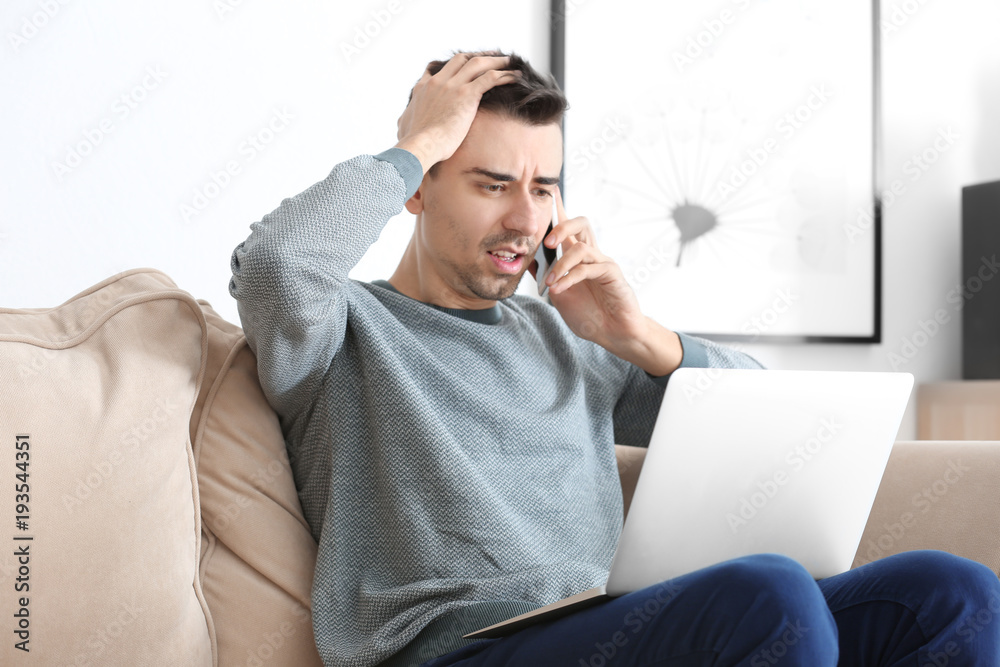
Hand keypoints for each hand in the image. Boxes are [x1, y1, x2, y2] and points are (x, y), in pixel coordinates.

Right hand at [394, 53, 521, 174]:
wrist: (420, 145)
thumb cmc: (412, 142)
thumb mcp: (404, 126)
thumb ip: (405, 120)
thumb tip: (402, 122)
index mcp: (423, 89)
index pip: (435, 70)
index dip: (451, 66)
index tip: (461, 66)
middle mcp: (438, 82)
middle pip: (460, 60)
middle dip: (476, 56)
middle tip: (489, 58)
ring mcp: (453, 86)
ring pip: (477, 64)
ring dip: (494, 60)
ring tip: (508, 61)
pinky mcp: (467, 94)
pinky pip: (490, 78)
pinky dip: (504, 74)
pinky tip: (515, 75)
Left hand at [528, 185, 646, 347]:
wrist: (613, 333)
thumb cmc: (588, 313)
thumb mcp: (558, 294)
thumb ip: (545, 275)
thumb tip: (524, 258)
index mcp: (577, 256)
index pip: (568, 225)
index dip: (559, 207)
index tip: (548, 189)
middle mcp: (591, 254)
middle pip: (580, 224)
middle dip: (562, 225)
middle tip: (546, 241)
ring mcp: (603, 262)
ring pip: (581, 247)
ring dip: (561, 265)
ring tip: (549, 283)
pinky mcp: (612, 274)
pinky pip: (589, 269)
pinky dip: (570, 278)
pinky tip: (559, 288)